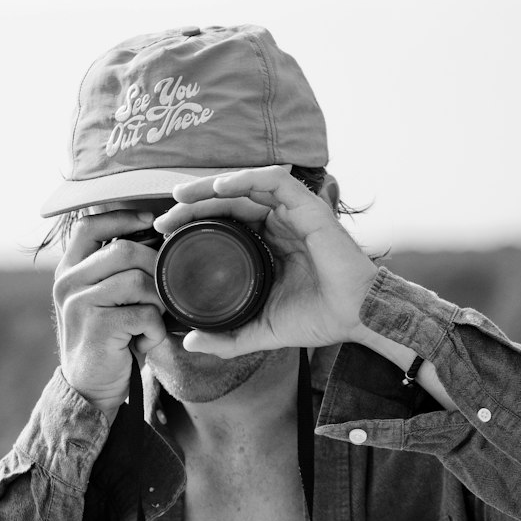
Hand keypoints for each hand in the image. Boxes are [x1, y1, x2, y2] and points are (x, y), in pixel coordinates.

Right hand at [52, 208, 167, 414]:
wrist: (90, 389)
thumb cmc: (109, 338)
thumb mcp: (105, 298)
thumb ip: (117, 269)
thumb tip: (160, 235)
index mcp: (68, 269)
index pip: (90, 225)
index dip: (122, 217)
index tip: (151, 221)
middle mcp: (67, 282)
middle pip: (125, 250)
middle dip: (155, 268)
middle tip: (163, 292)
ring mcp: (78, 303)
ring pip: (138, 281)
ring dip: (157, 303)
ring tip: (150, 322)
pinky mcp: (96, 327)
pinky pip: (144, 313)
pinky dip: (155, 329)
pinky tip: (144, 342)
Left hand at [152, 166, 378, 357]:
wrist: (358, 318)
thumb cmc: (319, 319)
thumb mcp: (262, 330)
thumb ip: (228, 337)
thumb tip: (189, 341)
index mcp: (269, 244)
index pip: (226, 221)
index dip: (195, 220)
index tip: (166, 234)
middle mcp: (279, 224)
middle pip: (230, 200)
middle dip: (194, 203)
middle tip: (163, 217)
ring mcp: (294, 213)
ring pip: (246, 185)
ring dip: (211, 187)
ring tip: (181, 197)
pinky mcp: (309, 208)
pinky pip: (275, 182)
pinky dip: (247, 179)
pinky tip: (220, 189)